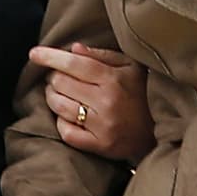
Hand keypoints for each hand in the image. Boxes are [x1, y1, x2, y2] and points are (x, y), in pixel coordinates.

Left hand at [29, 43, 154, 161]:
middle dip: (53, 77)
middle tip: (58, 77)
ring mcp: (102, 126)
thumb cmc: (144, 93)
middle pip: (61, 84)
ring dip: (53, 97)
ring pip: (59, 106)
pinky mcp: (100, 146)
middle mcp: (106, 102)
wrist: (162, 130)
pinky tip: (67, 115)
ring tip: (59, 93)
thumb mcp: (131, 67)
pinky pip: (66, 132)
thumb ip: (102, 56)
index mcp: (114, 79)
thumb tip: (74, 50)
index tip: (34, 53)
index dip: (50, 57)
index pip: (74, 64)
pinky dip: (60, 121)